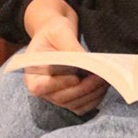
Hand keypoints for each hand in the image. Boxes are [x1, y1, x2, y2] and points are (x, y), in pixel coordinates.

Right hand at [20, 0, 107, 114]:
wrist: (59, 35)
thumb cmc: (55, 31)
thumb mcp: (59, 32)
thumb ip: (70, 47)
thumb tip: (85, 61)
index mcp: (31, 73)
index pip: (41, 86)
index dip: (59, 84)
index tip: (76, 76)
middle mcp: (42, 89)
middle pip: (61, 97)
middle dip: (83, 88)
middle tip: (100, 76)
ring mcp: (56, 97)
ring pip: (74, 104)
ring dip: (92, 93)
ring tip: (106, 77)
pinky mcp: (70, 100)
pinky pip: (83, 106)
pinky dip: (95, 98)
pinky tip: (103, 85)